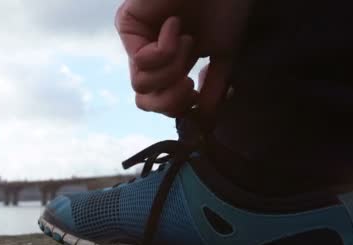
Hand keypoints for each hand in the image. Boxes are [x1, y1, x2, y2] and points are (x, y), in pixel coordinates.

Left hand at [116, 0, 251, 116]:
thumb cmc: (225, 6)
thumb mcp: (224, 56)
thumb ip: (214, 90)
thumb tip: (204, 125)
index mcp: (170, 63)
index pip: (159, 103)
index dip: (177, 108)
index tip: (197, 94)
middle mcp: (148, 53)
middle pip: (143, 101)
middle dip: (171, 100)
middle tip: (190, 82)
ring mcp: (135, 39)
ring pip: (140, 86)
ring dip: (173, 68)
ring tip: (189, 41)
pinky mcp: (127, 24)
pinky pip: (141, 60)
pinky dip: (167, 48)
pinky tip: (176, 24)